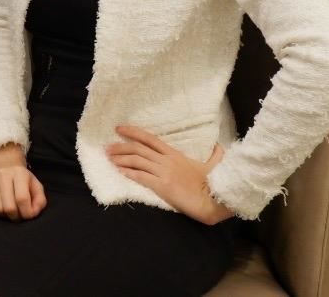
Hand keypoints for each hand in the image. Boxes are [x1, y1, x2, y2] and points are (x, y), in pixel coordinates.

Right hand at [0, 145, 45, 220]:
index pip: (22, 198)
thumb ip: (40, 200)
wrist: (5, 163)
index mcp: (20, 173)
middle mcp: (3, 174)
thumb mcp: (36, 186)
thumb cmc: (23, 178)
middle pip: (9, 207)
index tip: (29, 215)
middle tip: (19, 215)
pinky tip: (3, 205)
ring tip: (11, 210)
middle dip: (16, 216)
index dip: (27, 212)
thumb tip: (33, 213)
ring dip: (6, 215)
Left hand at [107, 127, 232, 224]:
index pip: (150, 138)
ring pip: (137, 161)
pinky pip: (141, 177)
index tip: (119, 128)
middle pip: (138, 148)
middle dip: (120, 146)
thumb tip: (220, 147)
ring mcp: (164, 172)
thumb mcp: (214, 165)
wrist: (213, 200)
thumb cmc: (213, 184)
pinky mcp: (162, 186)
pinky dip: (128, 173)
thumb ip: (215, 155)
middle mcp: (167, 161)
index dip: (133, 132)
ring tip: (109, 158)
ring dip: (120, 159)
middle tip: (107, 147)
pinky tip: (119, 172)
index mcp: (175, 154)